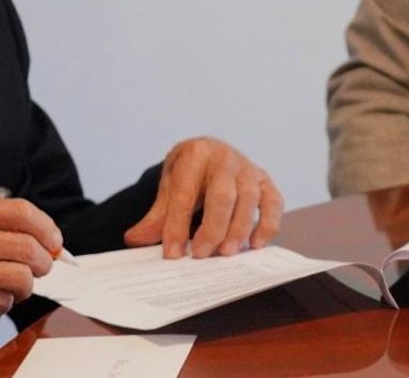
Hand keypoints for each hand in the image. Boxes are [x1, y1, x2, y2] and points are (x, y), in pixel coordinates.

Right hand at [0, 198, 60, 361]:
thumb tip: (43, 235)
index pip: (21, 212)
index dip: (46, 227)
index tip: (54, 240)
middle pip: (28, 247)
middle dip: (44, 260)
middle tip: (41, 266)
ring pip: (22, 277)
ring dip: (24, 284)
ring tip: (8, 283)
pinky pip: (4, 302)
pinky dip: (3, 302)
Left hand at [123, 137, 282, 258]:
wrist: (211, 153)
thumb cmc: (189, 173)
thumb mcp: (169, 187)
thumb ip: (156, 216)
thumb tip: (135, 239)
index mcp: (195, 153)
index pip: (185, 194)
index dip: (177, 226)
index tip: (172, 254)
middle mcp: (225, 157)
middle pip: (222, 196)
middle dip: (212, 229)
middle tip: (201, 255)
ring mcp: (248, 168)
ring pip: (249, 201)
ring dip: (238, 230)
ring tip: (225, 254)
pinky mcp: (265, 181)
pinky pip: (273, 203)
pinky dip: (267, 225)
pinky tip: (255, 245)